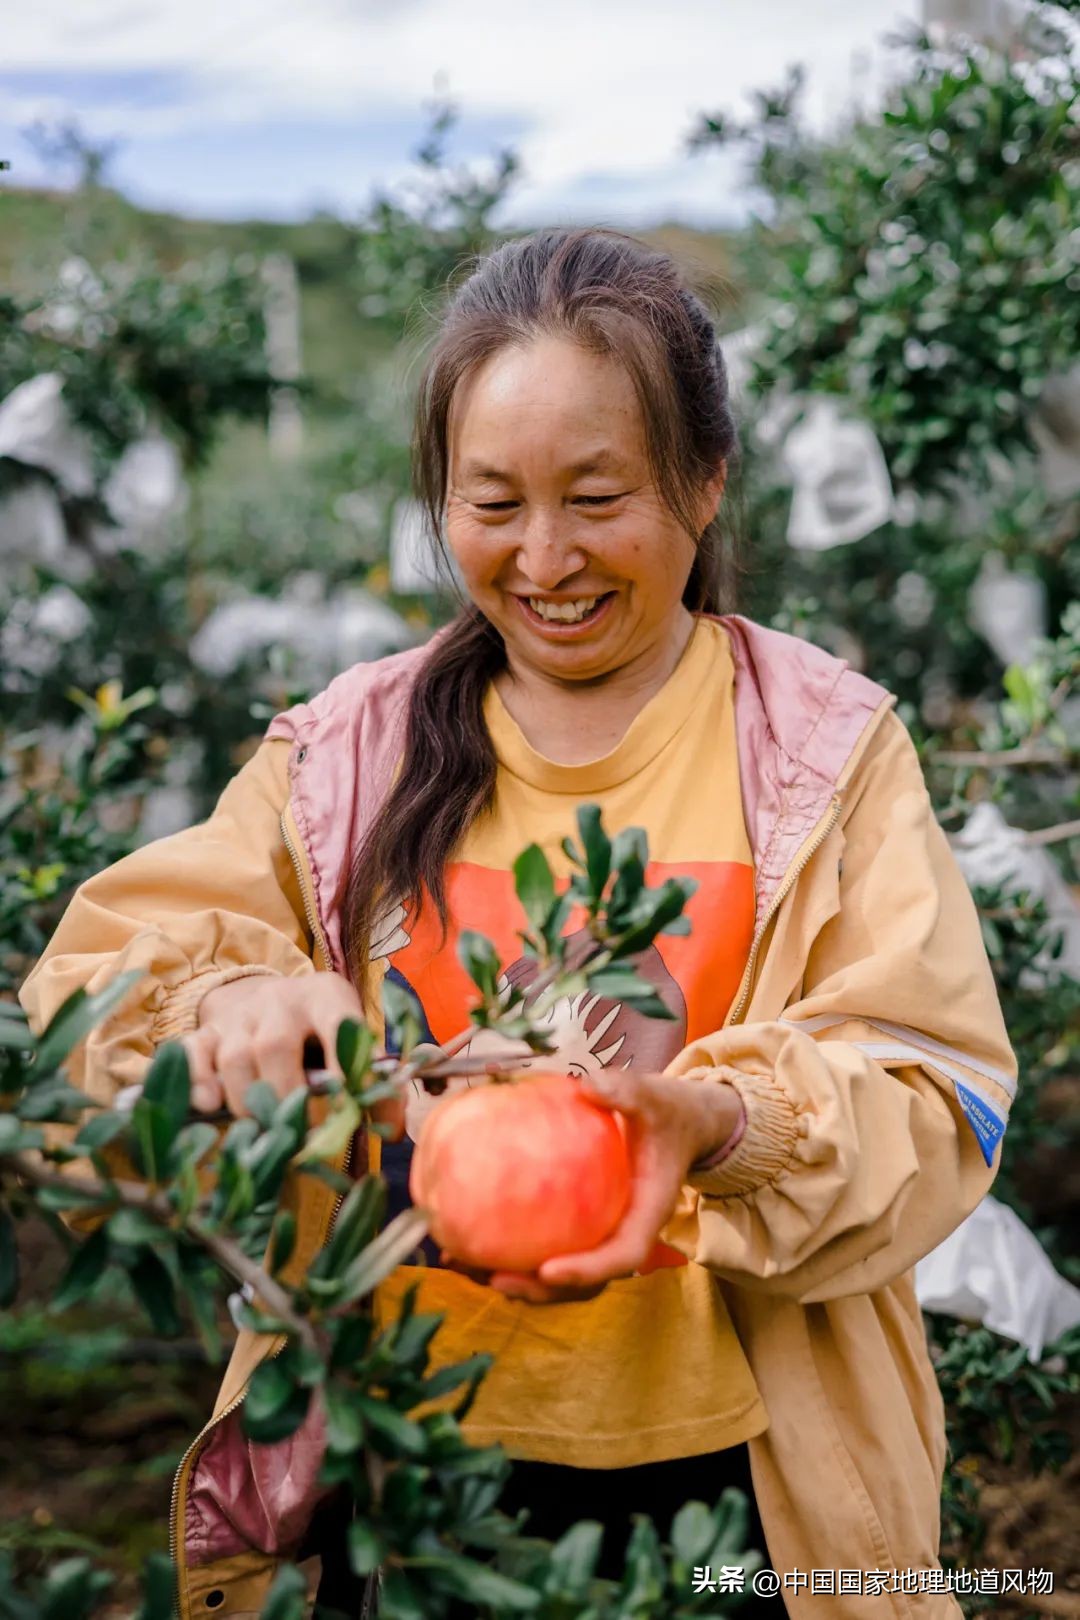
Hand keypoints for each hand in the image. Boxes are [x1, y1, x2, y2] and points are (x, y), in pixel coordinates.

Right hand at [181, 973, 405, 1139]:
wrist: (269, 998)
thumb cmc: (322, 1030)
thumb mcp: (352, 1039)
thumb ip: (374, 1078)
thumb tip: (396, 1129)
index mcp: (327, 997)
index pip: (339, 1023)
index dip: (344, 1065)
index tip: (349, 1104)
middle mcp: (280, 1000)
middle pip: (276, 1045)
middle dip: (285, 1094)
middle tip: (295, 1133)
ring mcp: (239, 1015)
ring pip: (235, 1056)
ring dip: (247, 1100)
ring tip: (262, 1132)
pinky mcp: (206, 1031)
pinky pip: (192, 1052)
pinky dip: (197, 1079)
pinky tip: (207, 1104)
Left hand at [487, 1067, 741, 1300]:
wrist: (679, 1125)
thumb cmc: (665, 1114)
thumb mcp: (654, 1098)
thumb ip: (627, 1090)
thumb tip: (589, 1084)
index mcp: (646, 1214)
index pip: (623, 1256)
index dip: (587, 1270)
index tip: (547, 1270)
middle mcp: (623, 1233)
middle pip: (586, 1282)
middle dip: (541, 1290)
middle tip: (495, 1280)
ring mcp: (602, 1234)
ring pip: (563, 1276)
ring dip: (518, 1280)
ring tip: (469, 1267)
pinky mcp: (584, 1226)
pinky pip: (550, 1246)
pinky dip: (513, 1249)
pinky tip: (470, 1237)